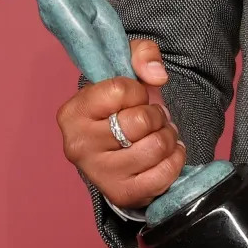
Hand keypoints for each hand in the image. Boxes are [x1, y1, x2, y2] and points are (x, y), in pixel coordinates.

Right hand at [58, 38, 185, 210]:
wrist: (123, 149)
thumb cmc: (123, 107)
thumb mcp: (127, 67)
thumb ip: (142, 53)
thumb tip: (157, 75)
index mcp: (72, 113)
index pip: (121, 90)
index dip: (138, 91)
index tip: (133, 98)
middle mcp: (77, 146)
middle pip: (141, 121)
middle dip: (157, 116)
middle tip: (151, 120)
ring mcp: (98, 174)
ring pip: (155, 147)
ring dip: (168, 137)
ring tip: (158, 136)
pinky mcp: (121, 194)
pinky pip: (163, 174)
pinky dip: (175, 160)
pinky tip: (166, 155)